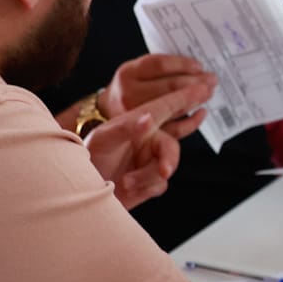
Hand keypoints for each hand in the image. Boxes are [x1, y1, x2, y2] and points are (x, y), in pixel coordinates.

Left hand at [86, 86, 210, 209]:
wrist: (79, 193)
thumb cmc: (86, 159)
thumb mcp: (101, 140)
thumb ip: (125, 128)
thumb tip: (149, 118)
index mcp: (137, 124)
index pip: (165, 108)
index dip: (185, 97)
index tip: (203, 88)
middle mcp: (146, 141)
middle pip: (171, 146)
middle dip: (168, 159)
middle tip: (163, 170)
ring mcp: (148, 162)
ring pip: (167, 169)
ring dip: (147, 177)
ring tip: (125, 182)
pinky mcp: (148, 184)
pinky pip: (160, 186)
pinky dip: (145, 189)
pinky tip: (127, 189)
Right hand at [103, 54, 215, 123]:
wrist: (107, 111)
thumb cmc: (129, 87)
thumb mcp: (136, 69)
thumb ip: (158, 67)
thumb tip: (195, 67)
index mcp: (128, 73)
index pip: (159, 65)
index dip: (182, 64)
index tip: (199, 66)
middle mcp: (129, 94)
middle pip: (169, 86)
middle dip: (196, 82)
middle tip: (212, 80)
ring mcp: (136, 116)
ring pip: (173, 107)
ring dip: (196, 99)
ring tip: (209, 92)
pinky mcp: (145, 134)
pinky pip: (173, 129)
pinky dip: (192, 122)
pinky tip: (202, 112)